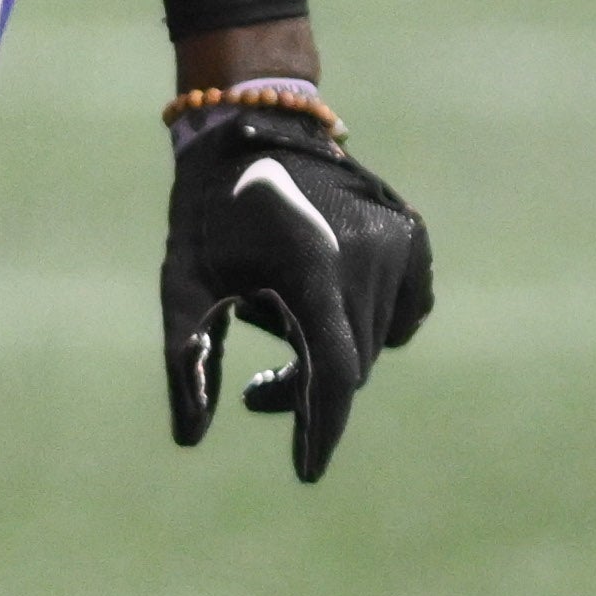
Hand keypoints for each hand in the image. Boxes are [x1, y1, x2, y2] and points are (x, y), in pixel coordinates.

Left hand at [160, 109, 433, 484]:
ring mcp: (397, 241)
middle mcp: (365, 255)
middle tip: (254, 391)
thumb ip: (188, 359)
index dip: (321, 426)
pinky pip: (404, 310)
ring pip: (375, 340)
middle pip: (351, 362)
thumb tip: (191, 437)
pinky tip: (326, 302)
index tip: (306, 471)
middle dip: (306, 390)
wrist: (252, 124)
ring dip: (332, 352)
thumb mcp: (182, 282)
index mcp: (310, 267)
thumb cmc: (207, 210)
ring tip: (278, 323)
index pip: (334, 372)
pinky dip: (371, 323)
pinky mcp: (412, 234)